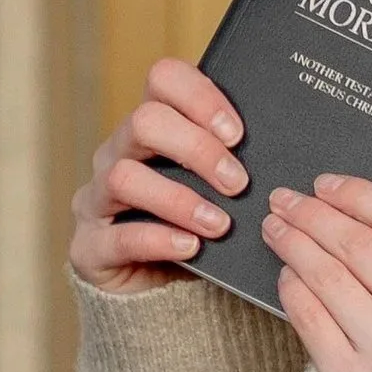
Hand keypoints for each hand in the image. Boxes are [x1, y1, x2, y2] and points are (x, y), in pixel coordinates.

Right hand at [68, 58, 249, 291]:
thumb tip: (282, 148)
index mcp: (150, 127)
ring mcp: (96, 199)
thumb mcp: (215, 187)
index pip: (162, 80)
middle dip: (197, 149)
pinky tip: (193, 247)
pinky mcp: (90, 246)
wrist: (160, 291)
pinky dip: (160, 239)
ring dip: (179, 199)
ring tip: (221, 224)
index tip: (237, 132)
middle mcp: (116, 154)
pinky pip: (119, 236)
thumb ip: (234, 162)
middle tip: (238, 181)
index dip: (200, 97)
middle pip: (144, 122)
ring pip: (124, 177)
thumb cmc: (197, 224)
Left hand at [261, 176, 371, 371]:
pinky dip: (292, 285)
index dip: (356, 194)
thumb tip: (352, 212)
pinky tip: (287, 272)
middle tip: (286, 200)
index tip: (327, 184)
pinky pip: (308, 314)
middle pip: (357, 242)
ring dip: (293, 241)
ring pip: (326, 273)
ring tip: (277, 228)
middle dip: (314, 212)